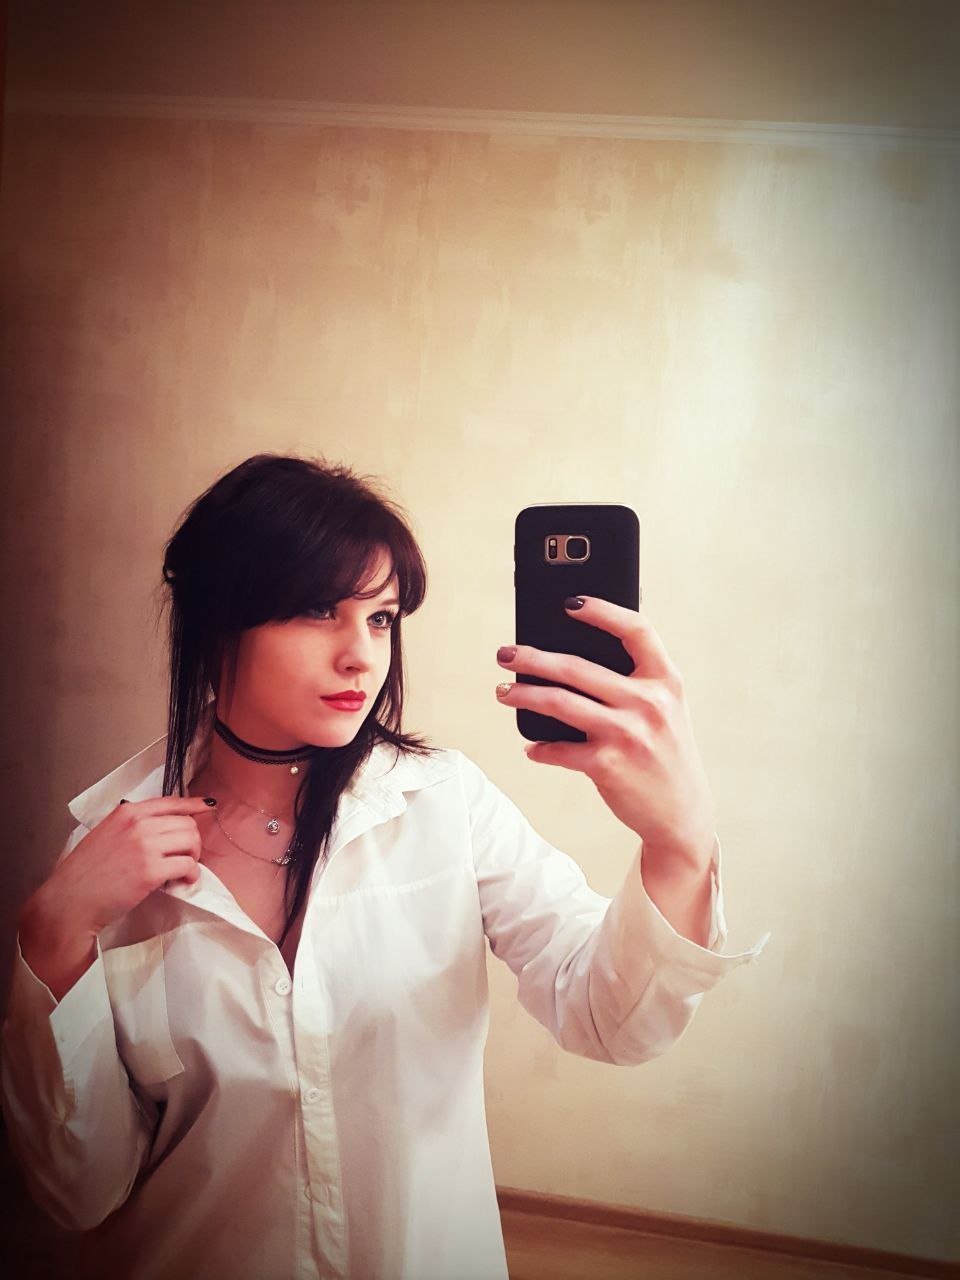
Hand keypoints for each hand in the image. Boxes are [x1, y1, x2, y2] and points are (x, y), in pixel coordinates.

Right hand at [28, 795, 212, 939]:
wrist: (70, 901)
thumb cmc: (85, 873)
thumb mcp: (105, 833)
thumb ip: (131, 825)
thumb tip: (160, 827)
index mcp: (127, 812)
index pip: (170, 802)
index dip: (193, 805)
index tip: (206, 807)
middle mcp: (138, 824)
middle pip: (187, 823)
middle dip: (192, 841)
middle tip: (186, 857)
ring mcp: (145, 846)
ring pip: (192, 841)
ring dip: (194, 857)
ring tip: (183, 870)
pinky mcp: (151, 871)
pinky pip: (188, 865)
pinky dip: (191, 874)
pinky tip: (183, 881)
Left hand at [495, 597, 715, 867]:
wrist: (682, 813)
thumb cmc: (664, 754)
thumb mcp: (666, 711)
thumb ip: (635, 684)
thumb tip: (567, 663)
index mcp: (666, 681)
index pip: (636, 630)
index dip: (602, 611)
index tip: (570, 603)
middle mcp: (648, 702)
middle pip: (577, 667)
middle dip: (532, 657)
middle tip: (505, 654)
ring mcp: (627, 734)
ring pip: (558, 702)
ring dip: (523, 695)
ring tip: (504, 692)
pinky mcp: (607, 765)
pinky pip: (558, 749)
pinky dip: (540, 747)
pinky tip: (532, 746)